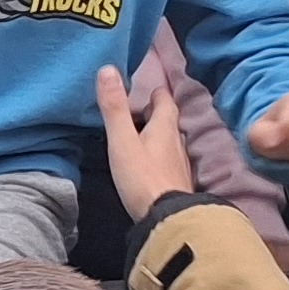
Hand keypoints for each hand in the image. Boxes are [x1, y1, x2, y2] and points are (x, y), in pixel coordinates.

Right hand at [92, 64, 194, 215]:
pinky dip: (159, 157)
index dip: (156, 93)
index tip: (146, 89)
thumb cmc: (142, 178)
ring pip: (170, 142)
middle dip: (154, 115)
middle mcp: (177, 142)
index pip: (165, 101)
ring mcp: (180, 165)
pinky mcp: (178, 183)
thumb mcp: (122, 141)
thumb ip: (114, 108)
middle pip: (168, 121)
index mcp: (164, 127)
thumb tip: (108, 69)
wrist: (167, 220)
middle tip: (136, 113)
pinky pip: (169, 162)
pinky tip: (148, 166)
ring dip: (157, 137)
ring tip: (139, 138)